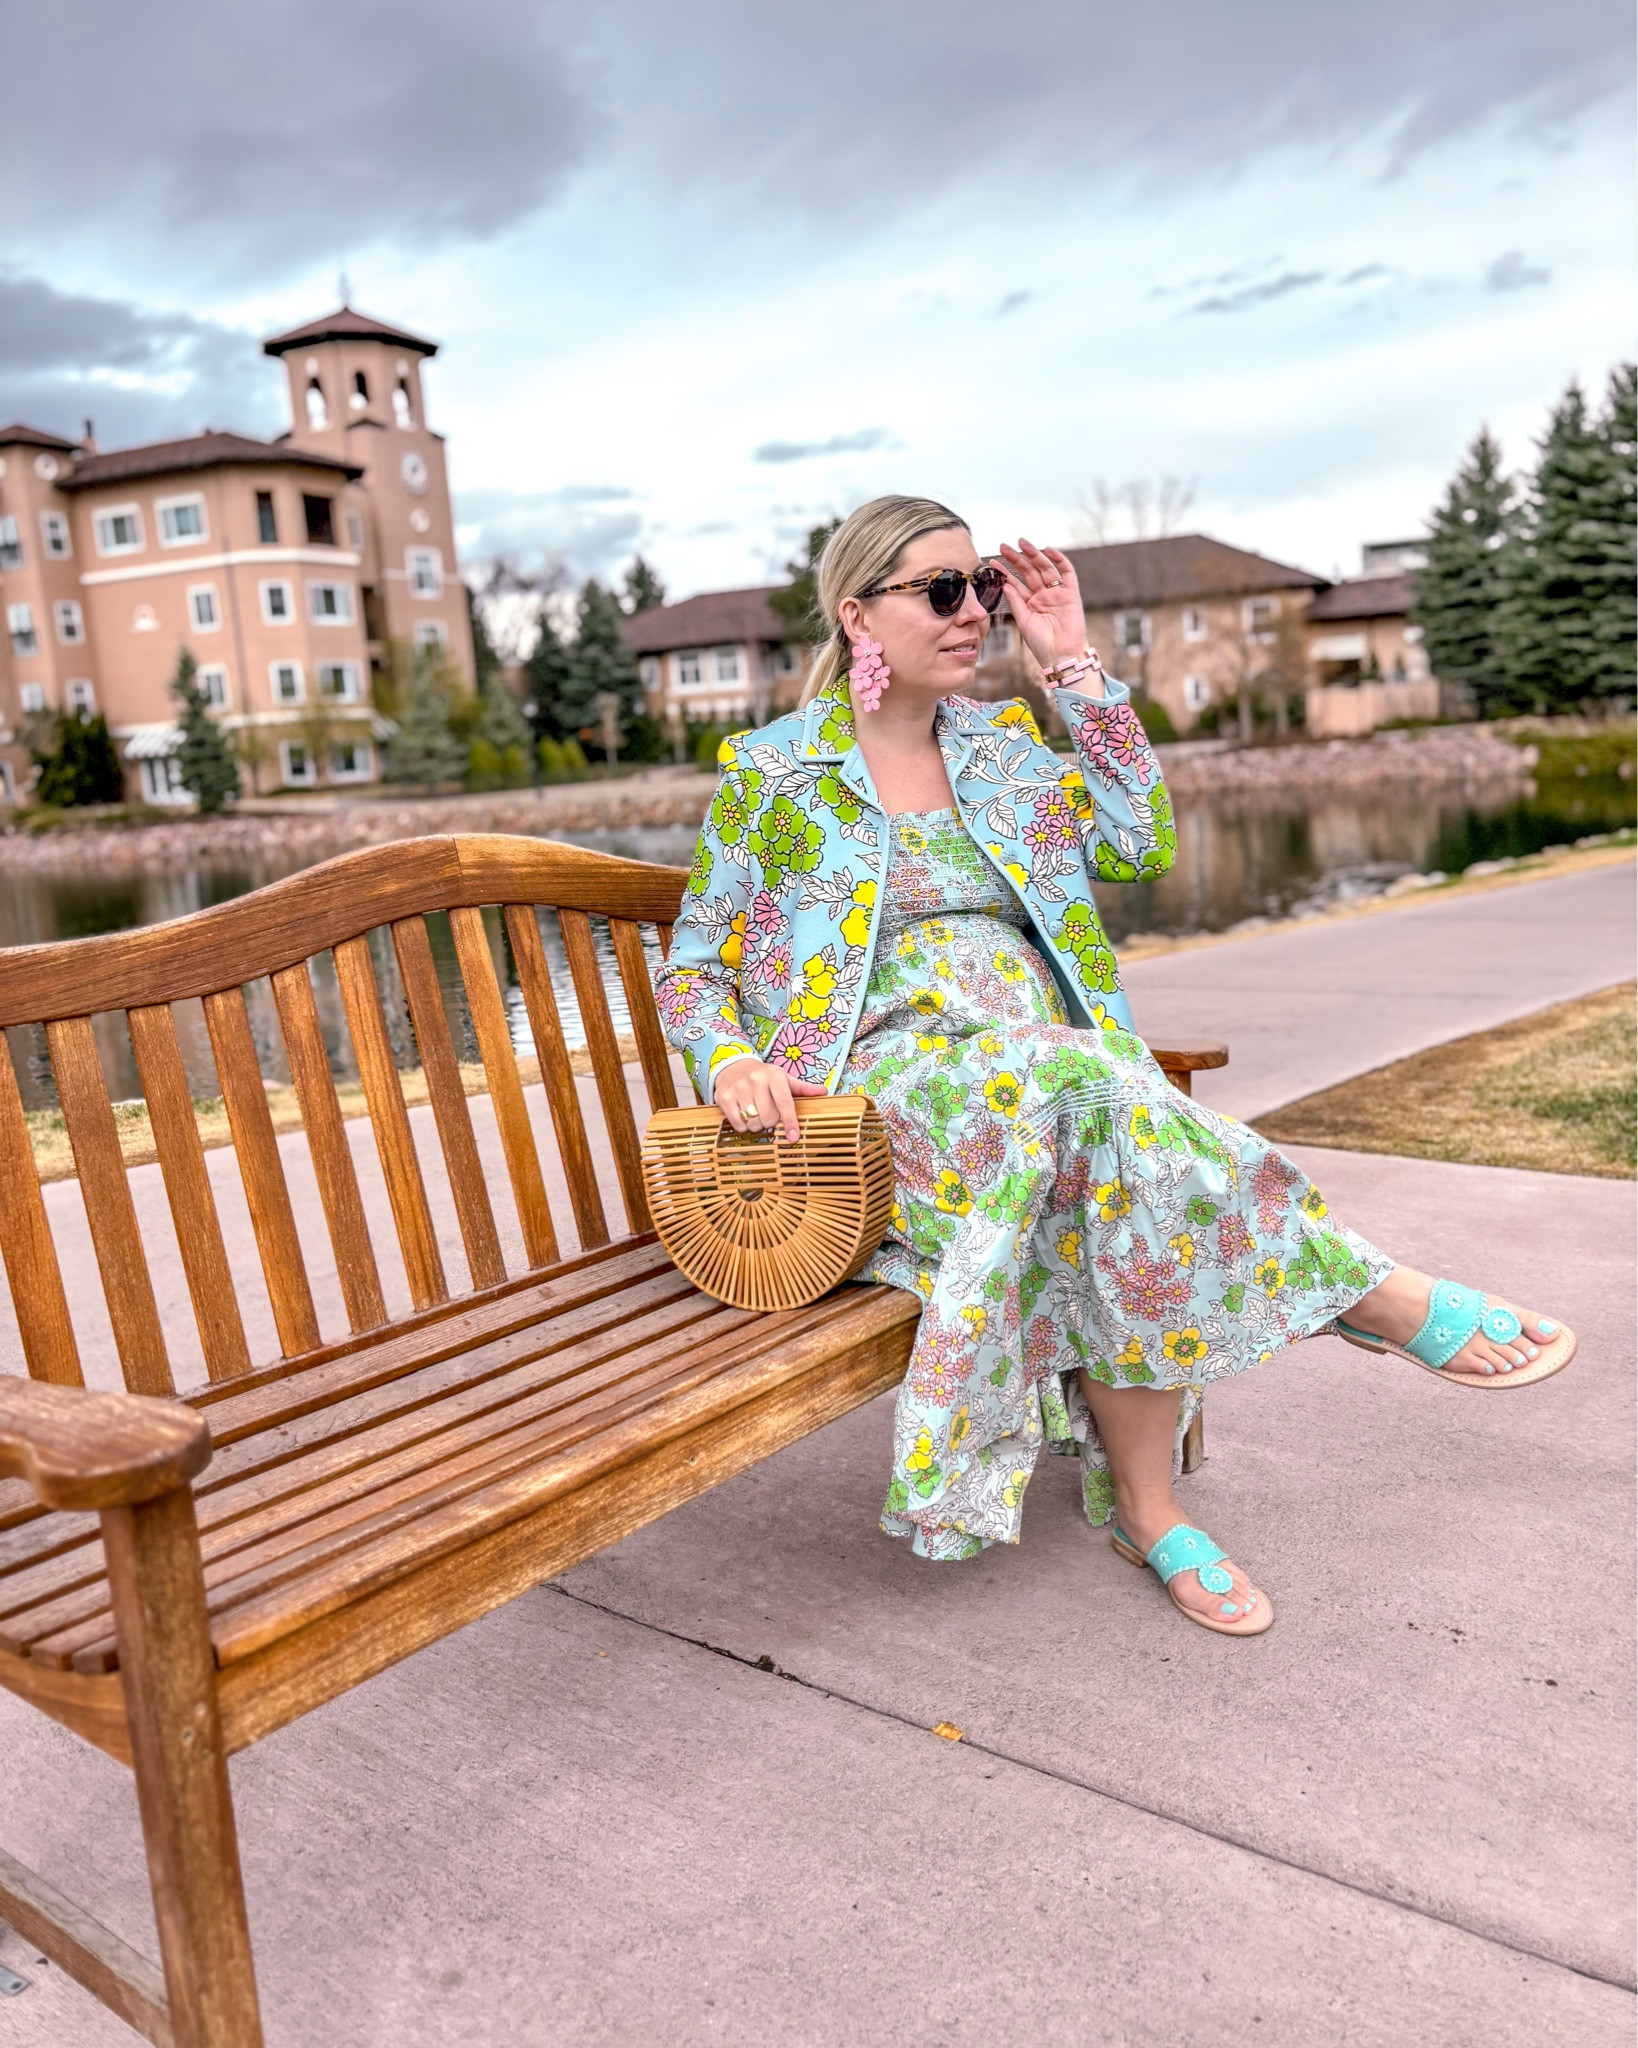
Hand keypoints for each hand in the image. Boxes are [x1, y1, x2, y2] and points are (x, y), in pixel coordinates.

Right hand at [713, 1057, 827, 1139]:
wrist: (733, 1066)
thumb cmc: (763, 1076)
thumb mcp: (783, 1078)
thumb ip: (802, 1088)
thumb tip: (823, 1092)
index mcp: (774, 1075)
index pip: (784, 1103)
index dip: (790, 1122)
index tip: (793, 1137)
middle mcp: (755, 1080)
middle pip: (769, 1118)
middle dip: (771, 1121)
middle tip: (768, 1113)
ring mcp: (738, 1089)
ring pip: (753, 1123)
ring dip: (757, 1124)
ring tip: (756, 1112)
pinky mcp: (723, 1098)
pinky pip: (738, 1124)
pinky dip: (743, 1126)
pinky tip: (744, 1115)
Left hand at [996, 540, 1089, 672]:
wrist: (1061, 655)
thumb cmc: (1041, 644)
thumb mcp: (1024, 621)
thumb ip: (1015, 601)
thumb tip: (1005, 584)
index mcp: (1030, 603)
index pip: (1016, 583)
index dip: (1005, 572)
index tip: (993, 562)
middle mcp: (1043, 596)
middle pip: (1029, 572)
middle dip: (1017, 558)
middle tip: (1004, 546)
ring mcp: (1057, 593)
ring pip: (1045, 568)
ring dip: (1034, 554)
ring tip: (1022, 543)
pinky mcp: (1072, 594)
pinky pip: (1067, 573)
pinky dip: (1059, 560)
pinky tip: (1048, 550)